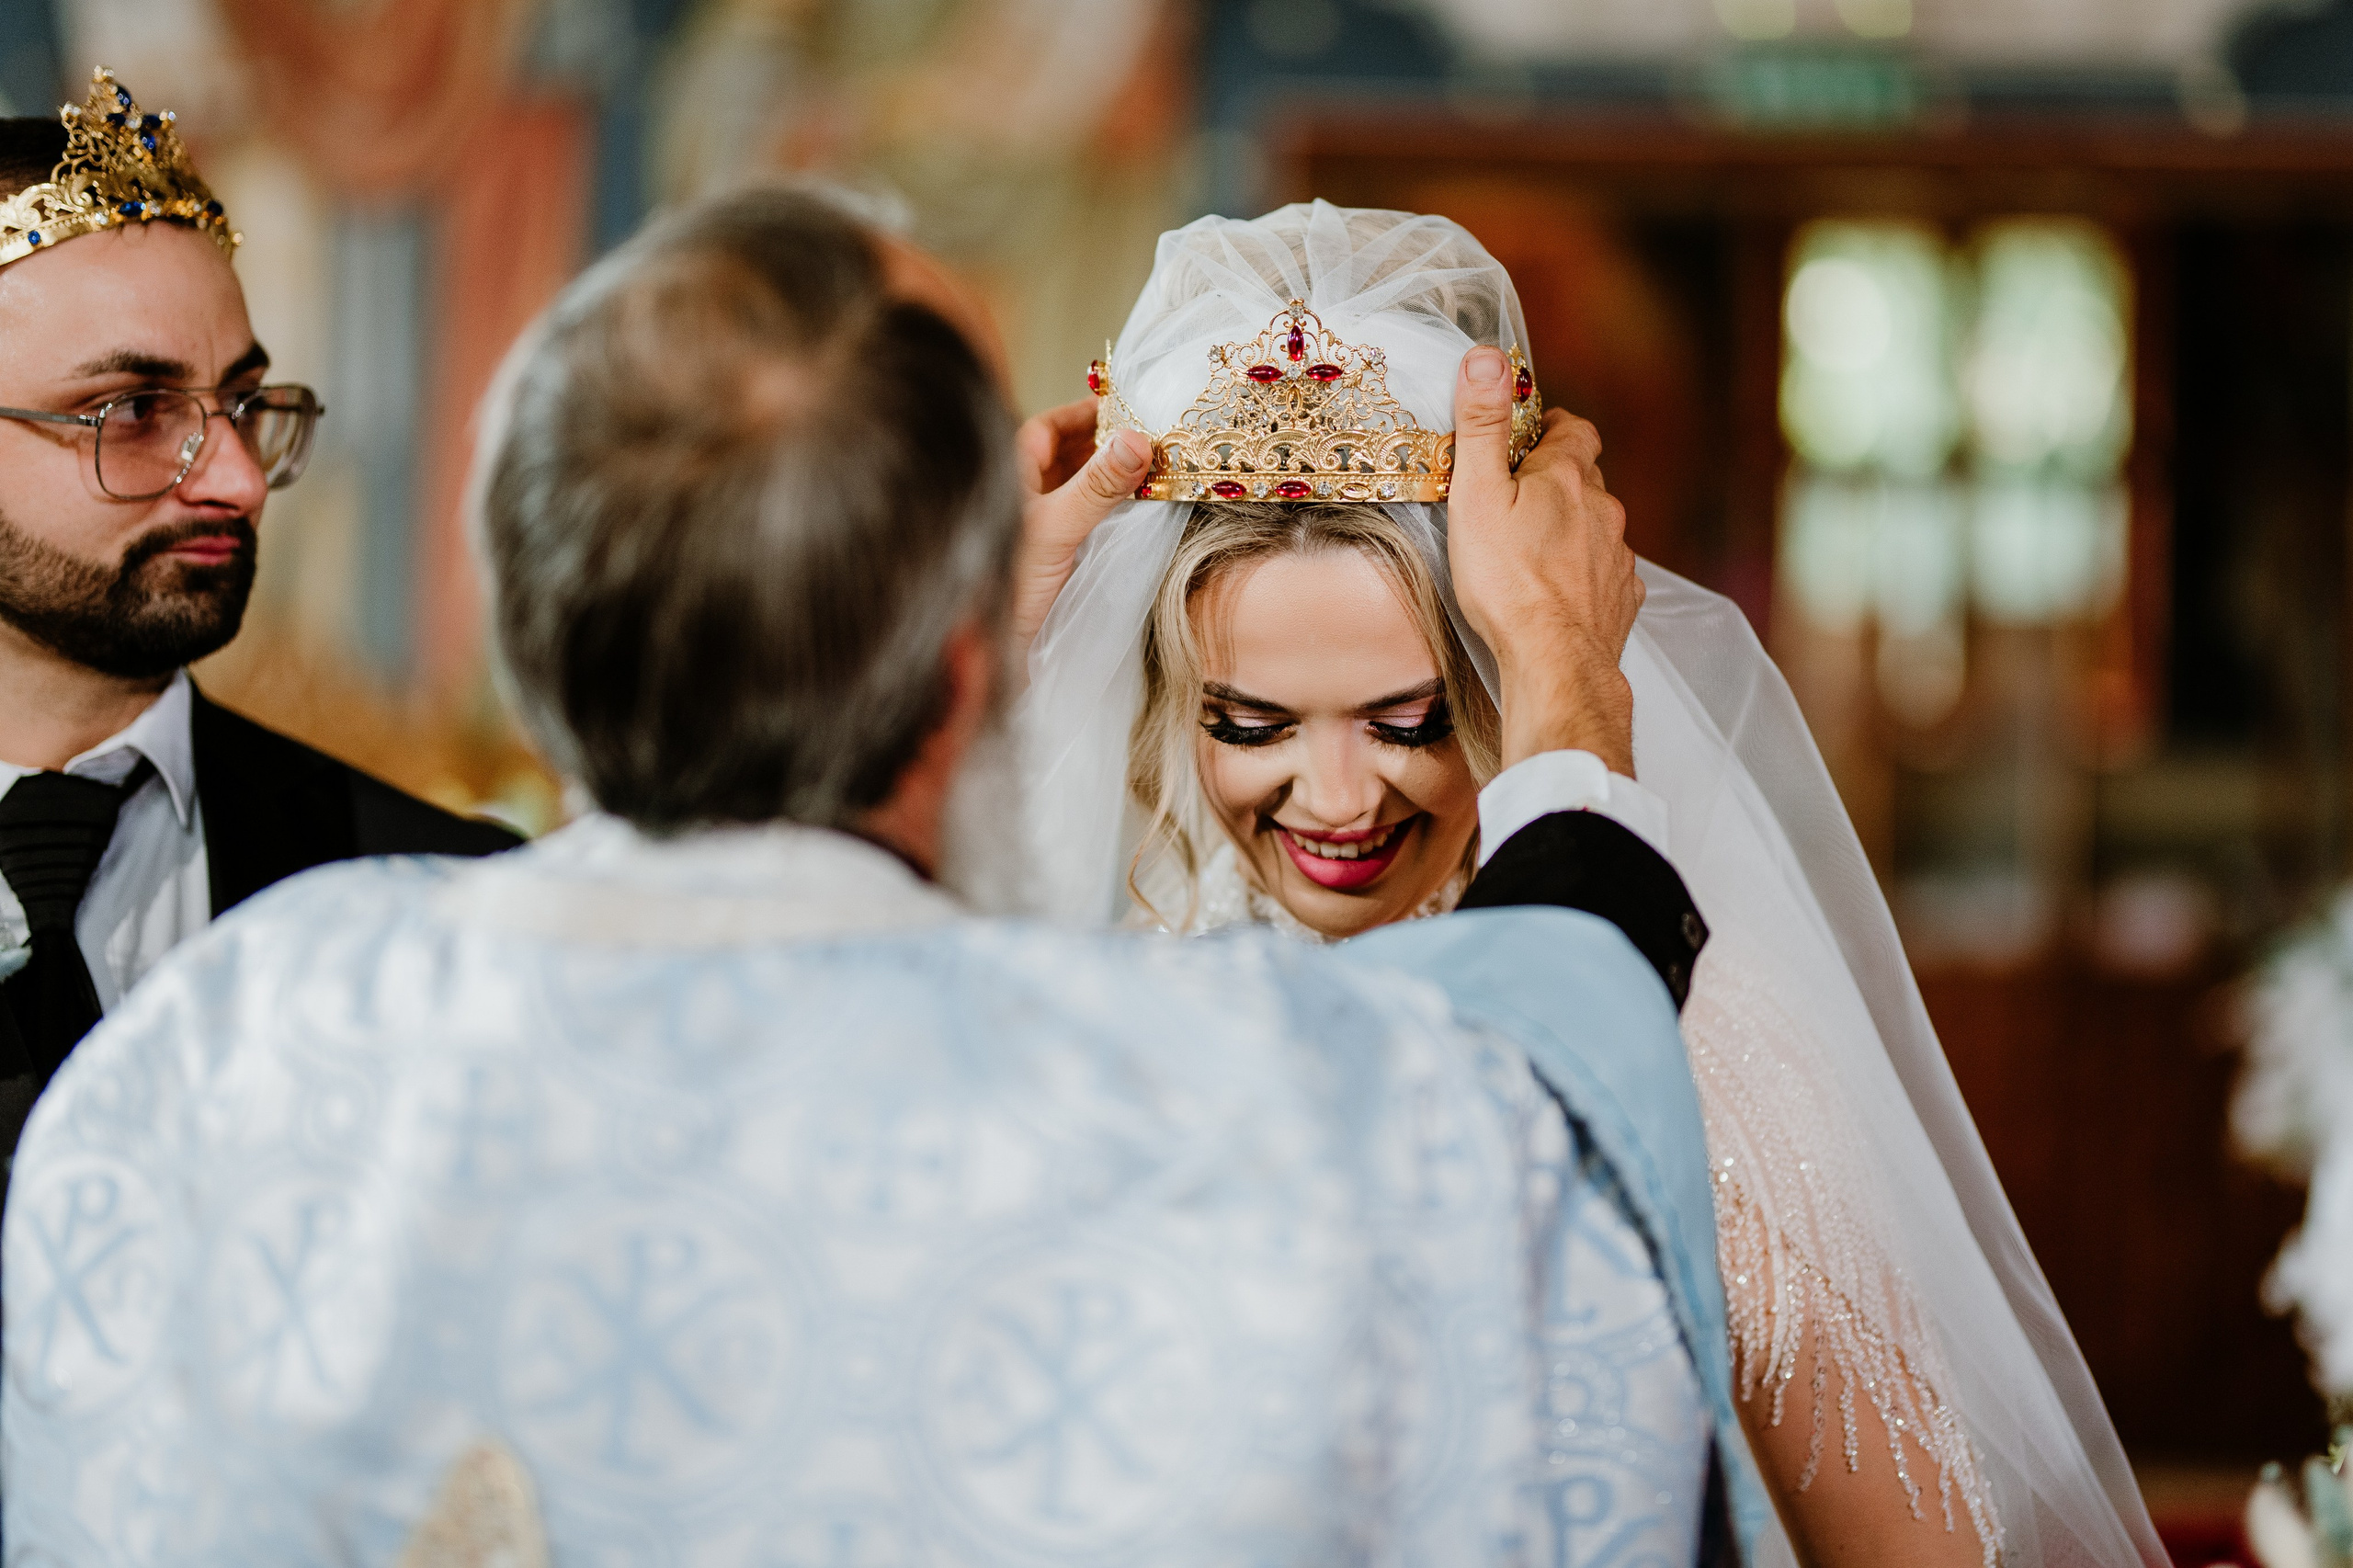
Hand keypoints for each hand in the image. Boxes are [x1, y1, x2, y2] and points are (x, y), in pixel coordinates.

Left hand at [1009, 397, 1150, 655]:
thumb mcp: (1056, 529)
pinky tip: (1141, 512)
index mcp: (1008, 476)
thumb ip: (1097, 486)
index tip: (1130, 406)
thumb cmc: (1006, 588)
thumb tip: (1137, 440)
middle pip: (1070, 456)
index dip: (1086, 413)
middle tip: (1157, 438)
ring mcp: (1037, 527)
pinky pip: (1088, 520)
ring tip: (1158, 471)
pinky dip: (1113, 511)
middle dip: (1110, 445)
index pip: (1050, 427)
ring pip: (1081, 489)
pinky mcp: (1053, 558)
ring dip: (1115, 480)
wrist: (993, 658)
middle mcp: (1021, 496)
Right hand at [1447, 345, 1642, 774]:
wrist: (1554, 661)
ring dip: (1571, 529)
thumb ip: (1482, 426)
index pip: (1574, 429)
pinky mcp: (1622, 596)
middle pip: (1584, 479)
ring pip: (1597, 527)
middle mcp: (1602, 508)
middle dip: (1556, 481)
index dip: (1553, 426)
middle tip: (1517, 497)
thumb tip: (1487, 358)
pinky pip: (1606, 572)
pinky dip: (1585, 573)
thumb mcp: (1476, 495)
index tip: (1529, 434)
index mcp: (1566, 477)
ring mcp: (1617, 554)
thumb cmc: (1507, 582)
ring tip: (1532, 551)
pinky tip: (1558, 591)